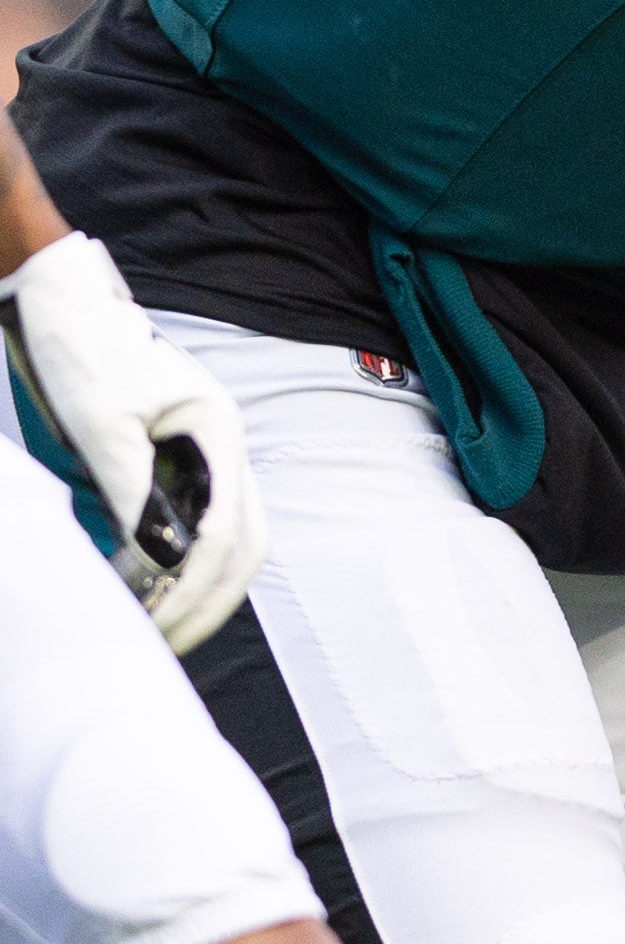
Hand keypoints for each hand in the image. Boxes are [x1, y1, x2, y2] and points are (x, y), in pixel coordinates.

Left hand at [0, 233, 264, 648]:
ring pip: (232, 537)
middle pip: (245, 544)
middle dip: (207, 603)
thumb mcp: (98, 424)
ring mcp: (207, 448)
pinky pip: (201, 520)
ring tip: (158, 624)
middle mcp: (225, 443)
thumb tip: (155, 562)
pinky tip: (149, 583)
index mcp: (216, 431)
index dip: (191, 592)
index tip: (150, 631)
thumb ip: (131, 491)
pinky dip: (183, 562)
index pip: (223, 534)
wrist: (61, 298)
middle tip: (160, 645)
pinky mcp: (179, 453)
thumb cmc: (78, 351)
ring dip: (201, 588)